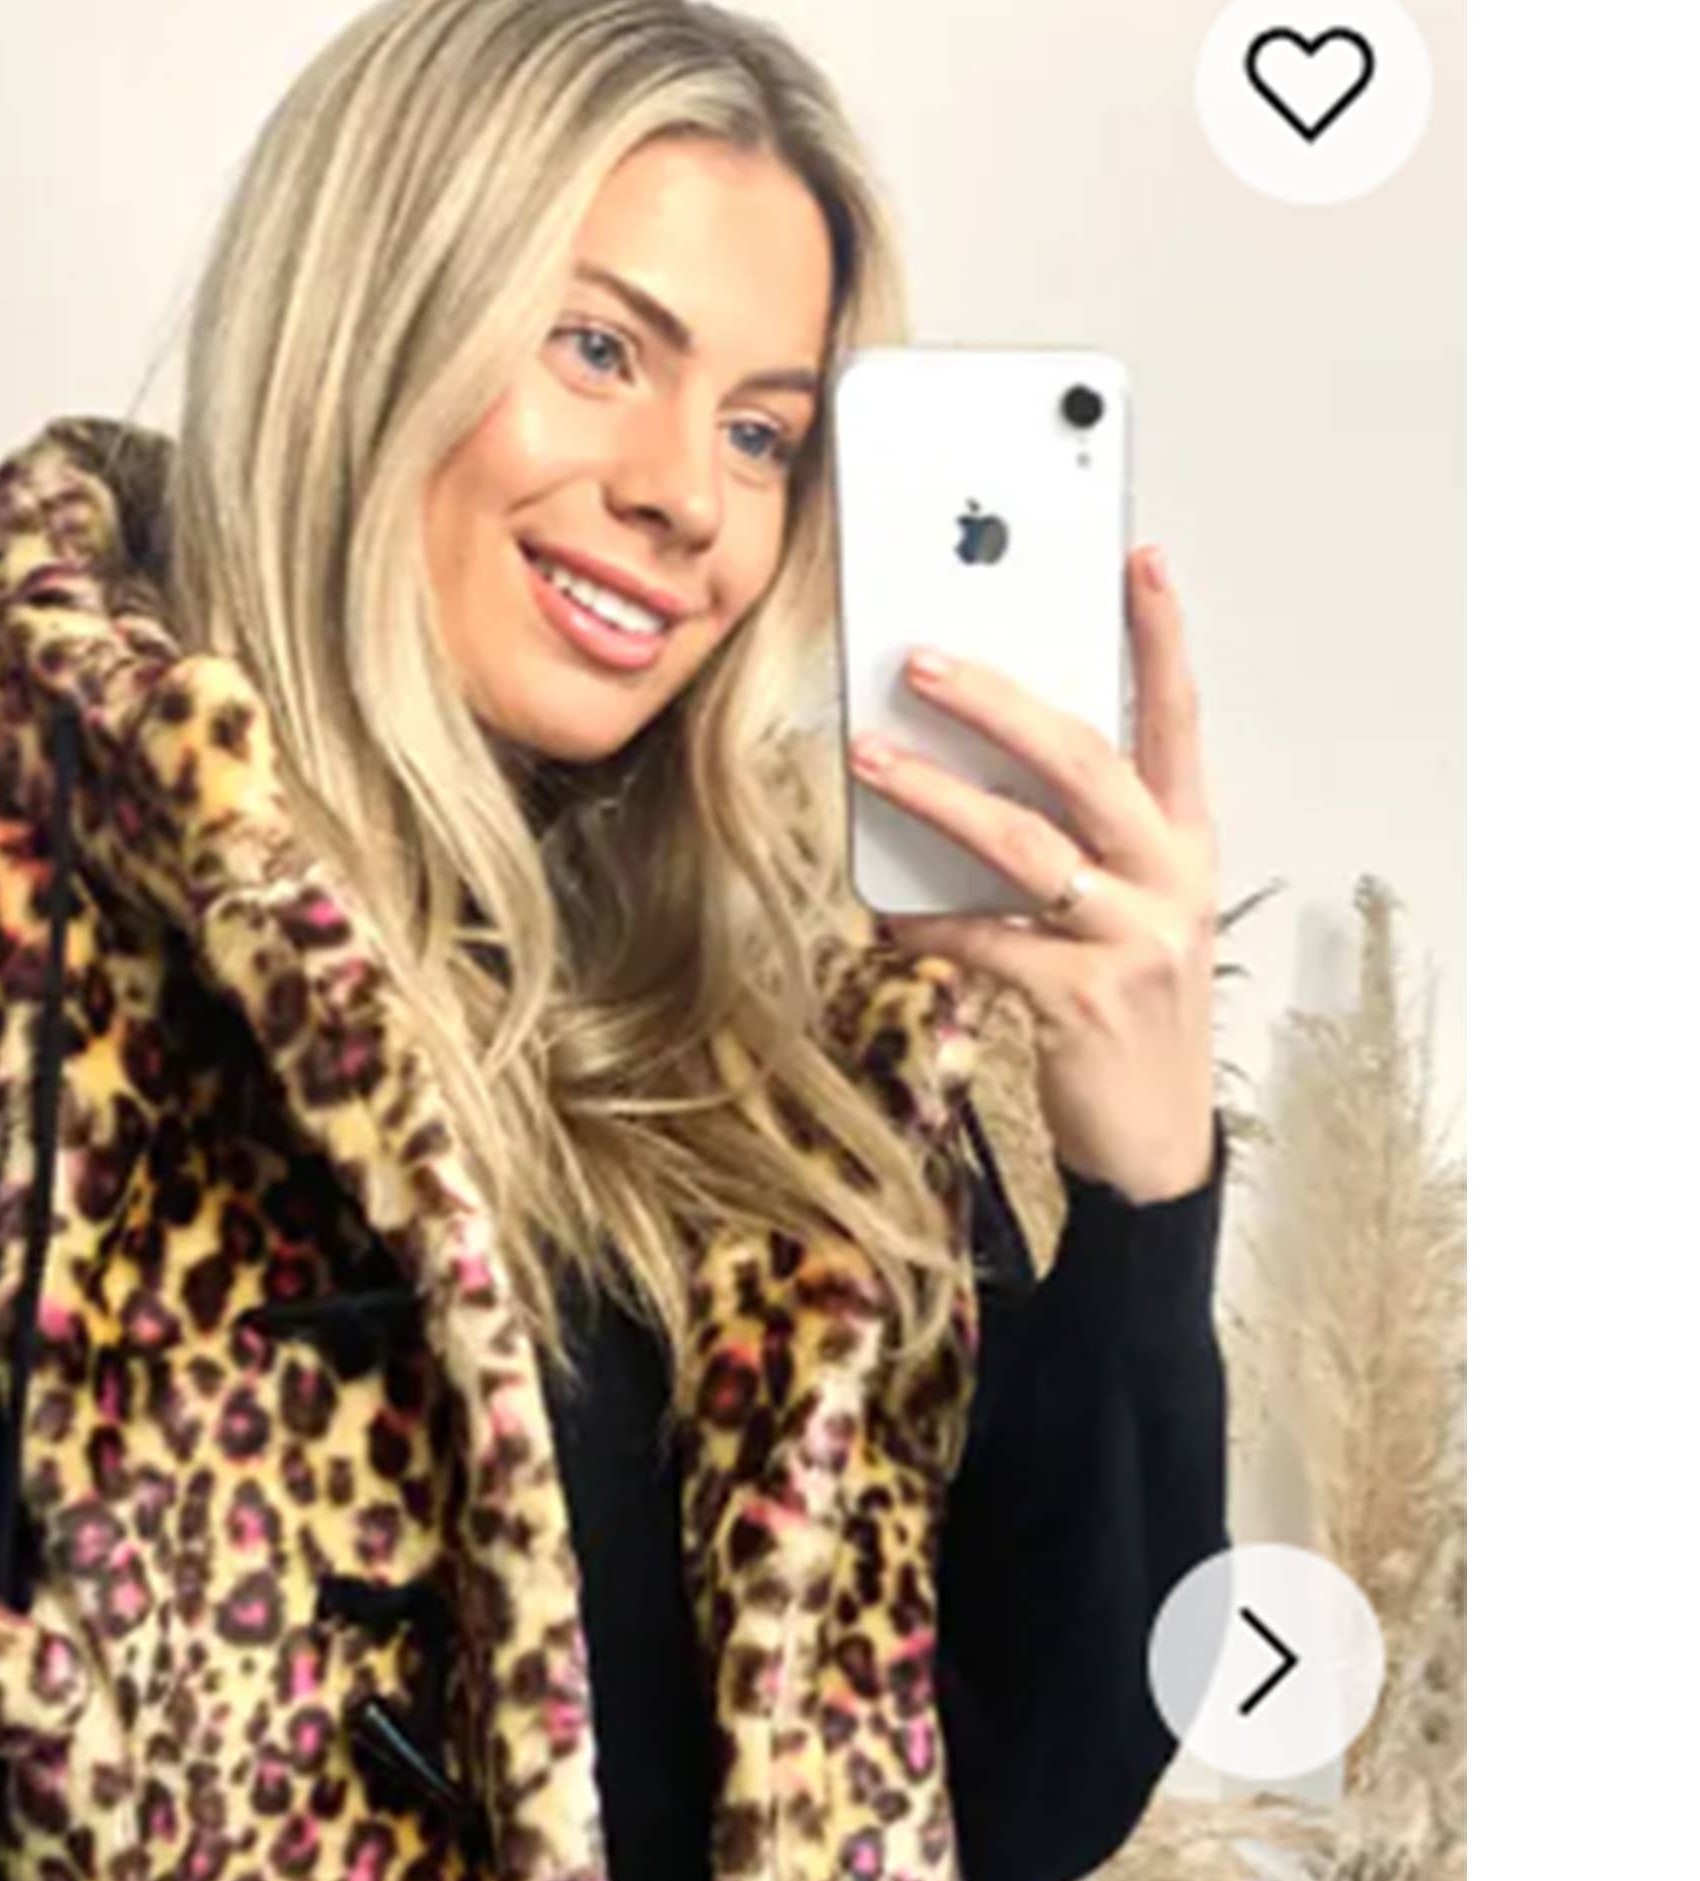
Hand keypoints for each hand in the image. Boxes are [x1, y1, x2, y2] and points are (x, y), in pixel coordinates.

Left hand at [850, 543, 1219, 1204]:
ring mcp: (1132, 939)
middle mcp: (1171, 880)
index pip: (1177, 720)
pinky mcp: (1083, 1001)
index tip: (1140, 559)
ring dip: (939, 797)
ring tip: (873, 761)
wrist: (1155, 1141)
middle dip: (1002, 702)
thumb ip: (1081, 850)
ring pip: (1026, 844)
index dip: (1161, 639)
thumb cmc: (1128, 1018)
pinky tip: (888, 914)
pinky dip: (932, 924)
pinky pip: (989, 942)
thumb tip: (978, 780)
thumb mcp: (1128, 918)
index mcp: (1186, 845)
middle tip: (927, 660)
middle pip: (1086, 761)